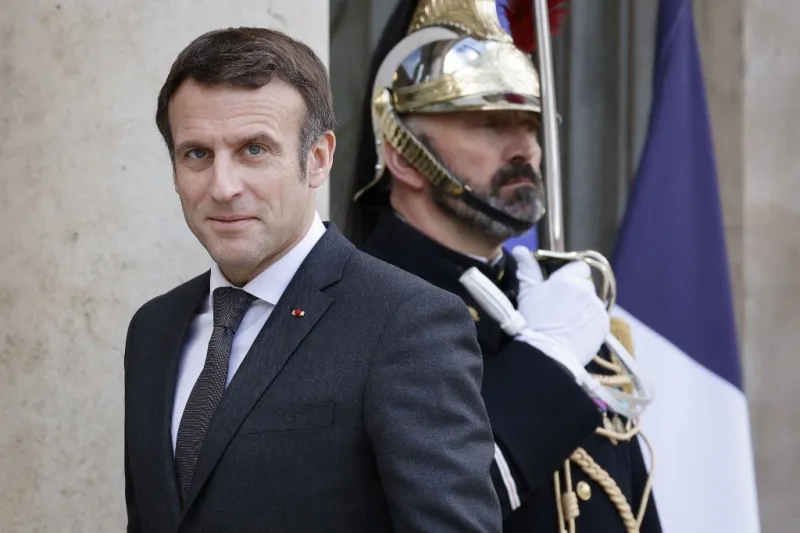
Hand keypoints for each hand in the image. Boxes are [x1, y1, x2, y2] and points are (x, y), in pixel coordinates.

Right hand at [510, 246, 609, 366]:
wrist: (547, 353)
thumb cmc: (533, 322)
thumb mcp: (527, 293)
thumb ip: (527, 269)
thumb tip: (520, 250)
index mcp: (568, 279)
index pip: (579, 267)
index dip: (570, 275)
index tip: (560, 286)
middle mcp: (586, 290)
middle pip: (586, 285)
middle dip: (576, 292)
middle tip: (561, 307)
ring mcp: (597, 308)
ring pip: (592, 302)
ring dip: (583, 308)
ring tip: (568, 322)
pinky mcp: (604, 325)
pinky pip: (598, 318)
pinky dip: (590, 322)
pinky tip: (576, 331)